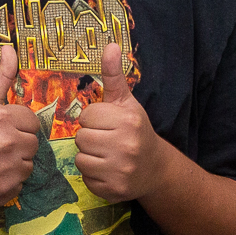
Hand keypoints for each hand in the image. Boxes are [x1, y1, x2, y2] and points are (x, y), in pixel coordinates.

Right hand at [0, 43, 38, 205]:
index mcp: (2, 117)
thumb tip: (9, 47)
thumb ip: (1, 75)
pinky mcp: (6, 190)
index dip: (17, 126)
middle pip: (33, 143)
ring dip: (15, 164)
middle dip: (17, 144)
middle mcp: (6, 142)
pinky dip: (8, 182)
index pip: (32, 122)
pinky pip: (21, 184)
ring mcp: (7, 168)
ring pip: (29, 164)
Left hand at [74, 42, 165, 201]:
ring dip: (89, 157)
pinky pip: (86, 179)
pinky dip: (93, 175)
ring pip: (80, 159)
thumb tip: (110, 45)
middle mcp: (125, 146)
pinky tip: (108, 170)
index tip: (107, 124)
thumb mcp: (126, 102)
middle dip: (89, 138)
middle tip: (105, 140)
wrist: (155, 168)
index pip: (87, 116)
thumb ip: (113, 76)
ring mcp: (120, 170)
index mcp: (127, 121)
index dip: (94, 119)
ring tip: (105, 155)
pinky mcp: (114, 189)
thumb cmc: (135, 130)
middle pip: (81, 138)